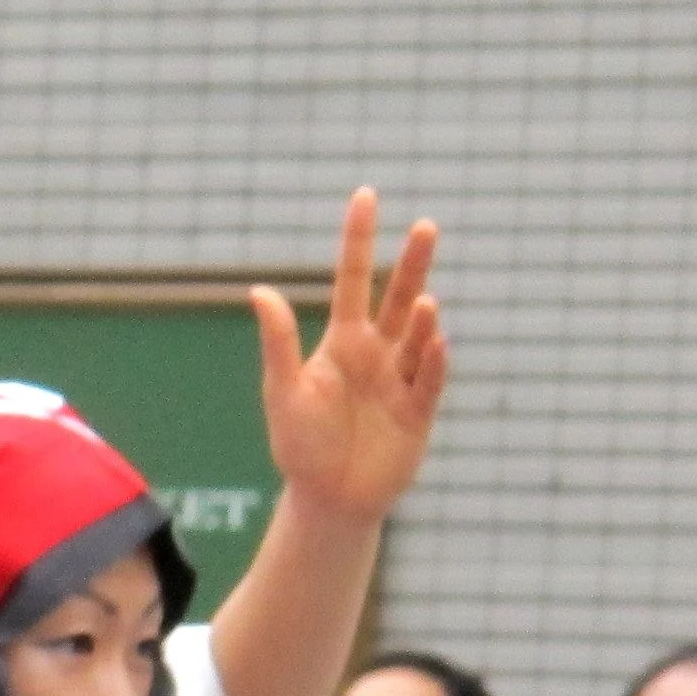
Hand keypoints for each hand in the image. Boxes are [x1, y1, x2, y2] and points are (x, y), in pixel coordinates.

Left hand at [252, 189, 445, 526]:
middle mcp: (377, 354)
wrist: (329, 499)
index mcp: (342, 343)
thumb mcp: (283, 390)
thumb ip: (277, 342)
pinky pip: (431, 381)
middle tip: (425, 226)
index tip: (365, 196)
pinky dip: (435, 361)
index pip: (352, 281)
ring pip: (418, 338)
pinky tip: (437, 340)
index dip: (357, 240)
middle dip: (411, 264)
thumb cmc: (299, 444)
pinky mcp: (420, 413)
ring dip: (421, 319)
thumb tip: (258, 290)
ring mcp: (403, 381)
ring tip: (422, 300)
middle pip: (397, 299)